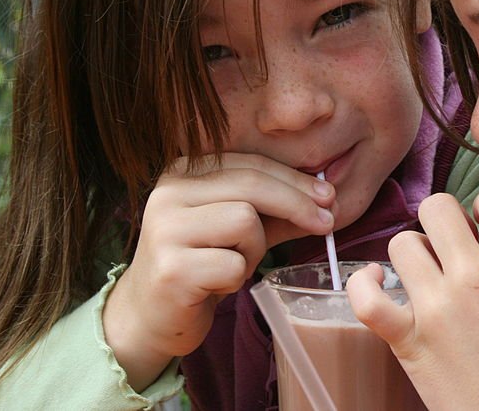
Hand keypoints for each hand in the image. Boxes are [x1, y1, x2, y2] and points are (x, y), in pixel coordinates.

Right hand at [103, 153, 335, 390]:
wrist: (150, 315)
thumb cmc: (200, 265)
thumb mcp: (239, 231)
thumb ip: (276, 212)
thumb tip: (327, 200)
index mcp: (181, 172)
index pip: (250, 164)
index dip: (294, 179)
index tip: (328, 196)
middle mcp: (167, 193)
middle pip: (251, 186)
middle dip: (296, 204)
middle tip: (327, 223)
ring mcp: (165, 230)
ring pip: (245, 222)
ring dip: (255, 250)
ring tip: (235, 265)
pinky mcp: (171, 269)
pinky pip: (233, 266)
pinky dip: (237, 279)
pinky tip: (216, 285)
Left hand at [347, 187, 478, 410]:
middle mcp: (475, 276)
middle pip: (438, 206)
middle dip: (443, 221)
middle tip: (450, 247)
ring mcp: (438, 306)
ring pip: (402, 241)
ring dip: (412, 253)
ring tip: (424, 273)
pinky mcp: (407, 339)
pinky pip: (366, 296)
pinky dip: (364, 284)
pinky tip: (377, 282)